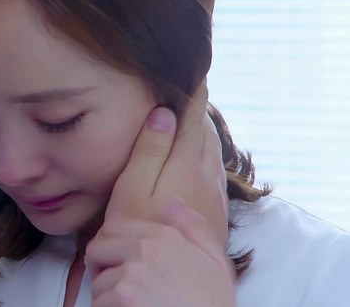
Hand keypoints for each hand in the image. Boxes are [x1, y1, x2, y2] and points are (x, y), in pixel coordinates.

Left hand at [87, 198, 234, 306]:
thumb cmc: (212, 303)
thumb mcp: (215, 260)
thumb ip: (194, 227)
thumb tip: (172, 202)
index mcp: (164, 236)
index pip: (113, 227)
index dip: (108, 246)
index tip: (114, 261)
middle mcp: (145, 248)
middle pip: (96, 249)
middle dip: (99, 268)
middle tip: (112, 284)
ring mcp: (132, 273)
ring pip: (97, 282)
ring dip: (107, 296)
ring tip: (128, 304)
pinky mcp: (123, 297)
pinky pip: (98, 302)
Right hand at [104, 82, 227, 245]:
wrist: (172, 279)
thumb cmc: (142, 232)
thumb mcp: (133, 188)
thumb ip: (149, 149)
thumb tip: (164, 113)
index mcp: (186, 162)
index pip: (194, 116)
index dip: (194, 91)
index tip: (195, 69)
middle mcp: (207, 175)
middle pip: (205, 130)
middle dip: (196, 108)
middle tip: (185, 89)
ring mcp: (214, 195)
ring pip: (211, 151)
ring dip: (200, 131)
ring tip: (186, 118)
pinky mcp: (215, 212)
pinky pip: (212, 170)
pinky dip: (203, 153)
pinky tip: (190, 160)